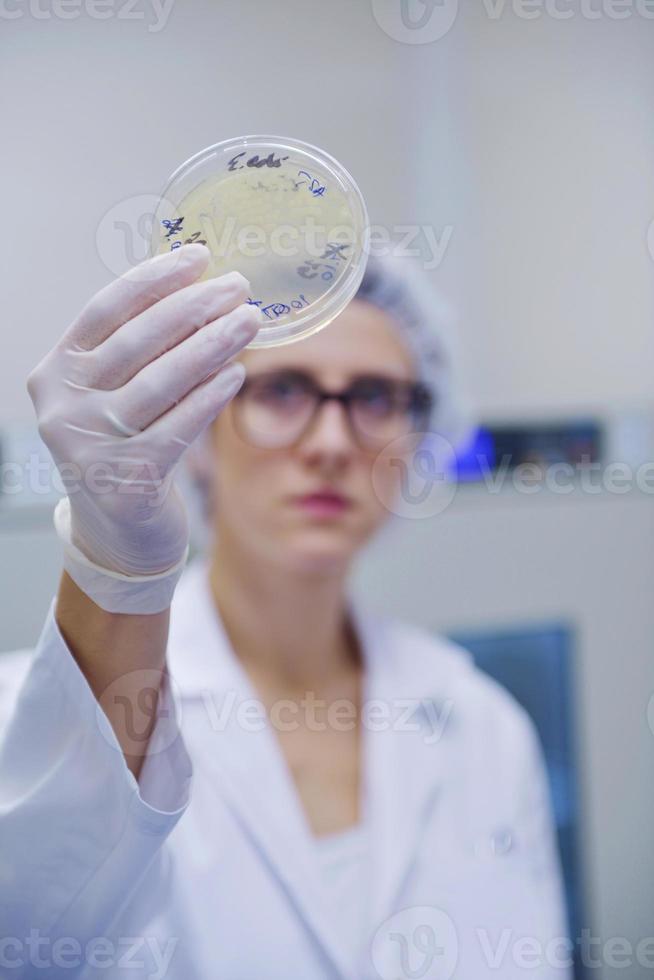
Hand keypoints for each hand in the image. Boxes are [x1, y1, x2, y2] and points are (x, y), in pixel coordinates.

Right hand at [27, 244, 260, 577]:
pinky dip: (211, 396)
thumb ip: (141, 351)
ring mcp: (91, 445)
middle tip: (239, 287)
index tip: (198, 257)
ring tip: (250, 321)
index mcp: (57, 371)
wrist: (118, 533)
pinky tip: (237, 374)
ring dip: (213, 345)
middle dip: (195, 307)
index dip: (153, 279)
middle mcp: (63, 405)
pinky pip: (179, 425)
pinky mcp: (127, 479)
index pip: (105, 310)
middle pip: (137, 341)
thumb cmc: (125, 447)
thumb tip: (203, 293)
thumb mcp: (117, 394)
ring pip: (162, 380)